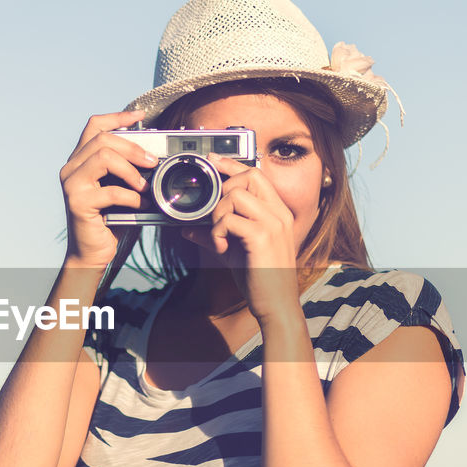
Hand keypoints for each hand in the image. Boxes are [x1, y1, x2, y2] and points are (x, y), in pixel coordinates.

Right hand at [58, 110, 155, 268]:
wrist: (92, 253)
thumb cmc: (109, 220)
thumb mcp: (120, 188)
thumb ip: (128, 169)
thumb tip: (156, 155)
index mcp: (81, 160)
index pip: (95, 126)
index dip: (118, 116)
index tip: (140, 116)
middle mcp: (71, 168)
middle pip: (102, 139)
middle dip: (133, 147)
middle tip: (153, 162)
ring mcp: (71, 184)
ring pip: (104, 157)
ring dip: (131, 170)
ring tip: (145, 186)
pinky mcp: (77, 202)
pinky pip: (110, 190)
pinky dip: (131, 197)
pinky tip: (141, 204)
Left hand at [181, 155, 302, 322]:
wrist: (276, 305)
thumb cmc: (259, 279)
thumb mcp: (234, 252)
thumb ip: (215, 236)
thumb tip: (187, 229)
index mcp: (277, 213)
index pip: (256, 174)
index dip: (232, 164)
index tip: (213, 160)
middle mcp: (279, 214)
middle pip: (249, 176)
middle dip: (224, 190)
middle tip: (216, 217)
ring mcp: (273, 224)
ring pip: (236, 196)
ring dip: (219, 214)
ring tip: (219, 236)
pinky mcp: (263, 238)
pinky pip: (231, 220)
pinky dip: (218, 232)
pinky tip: (221, 248)